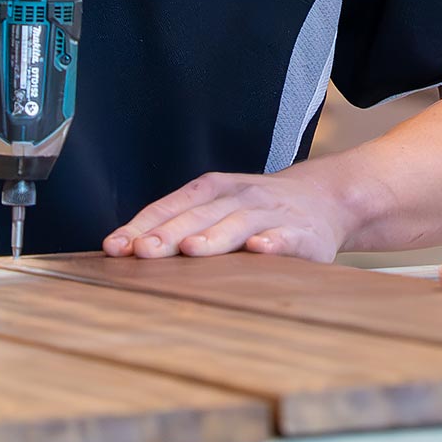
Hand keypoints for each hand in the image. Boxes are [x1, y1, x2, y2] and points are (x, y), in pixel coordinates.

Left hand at [101, 168, 364, 261]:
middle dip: (167, 234)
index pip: (167, 208)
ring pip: (237, 224)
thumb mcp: (214, 207)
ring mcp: (271, 213)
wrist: (327, 198)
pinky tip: (259, 250)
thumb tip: (123, 249)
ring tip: (191, 251)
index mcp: (210, 190)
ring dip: (213, 237)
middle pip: (197, 216)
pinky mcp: (304, 233)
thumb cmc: (253, 210)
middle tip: (142, 251)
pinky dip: (273, 242)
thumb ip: (176, 224)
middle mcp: (238, 197)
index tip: (114, 248)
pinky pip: (286, 237)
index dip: (140, 227)